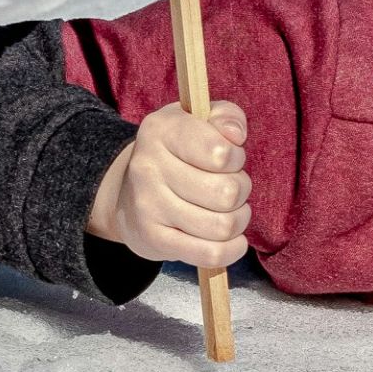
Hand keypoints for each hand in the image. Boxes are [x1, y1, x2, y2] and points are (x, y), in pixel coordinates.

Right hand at [88, 100, 252, 267]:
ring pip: (223, 225)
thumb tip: (235, 134)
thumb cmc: (181, 151)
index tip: (229, 159)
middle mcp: (147, 167)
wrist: (131, 192)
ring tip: (228, 210)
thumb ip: (227, 117)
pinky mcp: (153, 240)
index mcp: (161, 130)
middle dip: (241, 190)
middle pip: (227, 192)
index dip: (236, 158)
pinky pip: (210, 254)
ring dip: (238, 219)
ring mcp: (148, 206)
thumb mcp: (201, 120)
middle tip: (230, 187)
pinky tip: (231, 239)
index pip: (220, 152)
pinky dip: (231, 249)